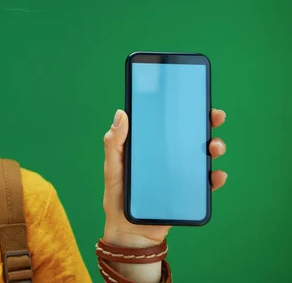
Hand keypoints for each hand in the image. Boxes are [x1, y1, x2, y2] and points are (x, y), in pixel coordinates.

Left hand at [102, 108, 227, 247]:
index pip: (167, 123)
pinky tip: (216, 175)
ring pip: (202, 155)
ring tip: (214, 147)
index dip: (182, 109)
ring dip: (214, 147)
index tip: (194, 97)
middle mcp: (167, 156)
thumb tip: (122, 113)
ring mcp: (179, 173)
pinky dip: (215, 177)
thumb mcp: (113, 167)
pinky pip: (206, 182)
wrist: (129, 232)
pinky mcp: (187, 192)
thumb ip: (114, 143)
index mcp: (149, 146)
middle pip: (190, 135)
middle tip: (214, 117)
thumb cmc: (117, 196)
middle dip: (206, 123)